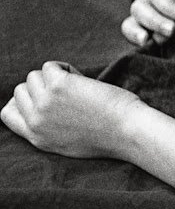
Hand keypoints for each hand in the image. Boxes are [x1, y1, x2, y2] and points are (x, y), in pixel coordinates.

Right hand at [2, 62, 144, 160]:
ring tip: (80, 87)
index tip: (43, 98)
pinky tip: (83, 79)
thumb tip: (41, 107)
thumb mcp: (68, 142)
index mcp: (36, 138)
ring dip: (57, 76)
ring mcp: (44, 103)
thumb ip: (49, 129)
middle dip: (44, 86)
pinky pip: (50, 65)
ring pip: (35, 75)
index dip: (22, 102)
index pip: (7, 114)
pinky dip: (66, 67)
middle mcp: (36, 121)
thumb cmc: (110, 135)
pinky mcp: (58, 86)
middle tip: (71, 94)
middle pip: (21, 90)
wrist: (129, 132)